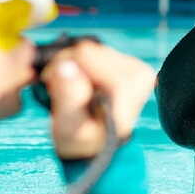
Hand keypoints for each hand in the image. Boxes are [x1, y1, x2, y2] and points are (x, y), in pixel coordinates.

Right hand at [39, 40, 155, 158]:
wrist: (96, 146)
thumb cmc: (80, 140)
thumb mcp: (69, 128)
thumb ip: (68, 98)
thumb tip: (65, 66)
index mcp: (128, 89)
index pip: (86, 55)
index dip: (62, 68)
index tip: (55, 89)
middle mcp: (139, 74)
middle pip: (88, 49)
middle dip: (68, 66)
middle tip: (62, 91)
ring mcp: (136, 68)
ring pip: (91, 48)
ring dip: (75, 68)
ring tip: (74, 92)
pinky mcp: (130, 64)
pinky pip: (97, 51)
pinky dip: (84, 66)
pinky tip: (84, 86)